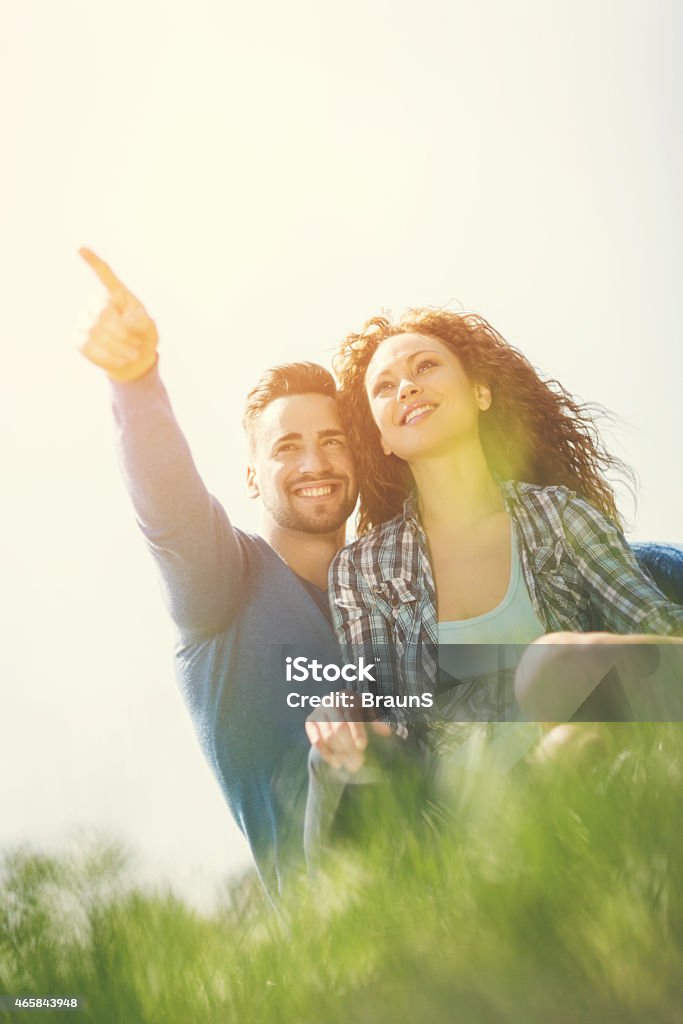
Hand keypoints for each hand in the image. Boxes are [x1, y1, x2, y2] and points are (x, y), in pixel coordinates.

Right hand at [77, 248, 158, 381]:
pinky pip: (87, 346)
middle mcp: (98, 304)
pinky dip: (107, 356)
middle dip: (122, 332)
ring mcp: (85, 320)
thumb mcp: (150, 328)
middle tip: (137, 346)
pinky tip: (120, 361)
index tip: (82, 249)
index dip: (94, 263)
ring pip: (95, 331)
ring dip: (117, 347)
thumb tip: (126, 322)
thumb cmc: (143, 337)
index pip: (104, 275)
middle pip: (102, 312)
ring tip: (133, 355)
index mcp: (117, 295)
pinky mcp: (78, 338)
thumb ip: (142, 321)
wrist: (134, 360)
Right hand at [305, 690, 391, 772]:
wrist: (336, 714)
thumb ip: (377, 722)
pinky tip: (336, 763)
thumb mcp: (369, 715)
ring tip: (349, 765)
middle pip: (339, 727)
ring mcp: (319, 710)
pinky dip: (327, 754)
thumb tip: (386, 732)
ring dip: (339, 753)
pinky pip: (316, 740)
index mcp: (348, 696)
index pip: (352, 714)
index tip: (362, 747)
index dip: (357, 731)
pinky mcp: (310, 722)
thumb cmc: (358, 714)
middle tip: (357, 763)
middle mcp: (331, 700)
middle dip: (349, 747)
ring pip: (328, 736)